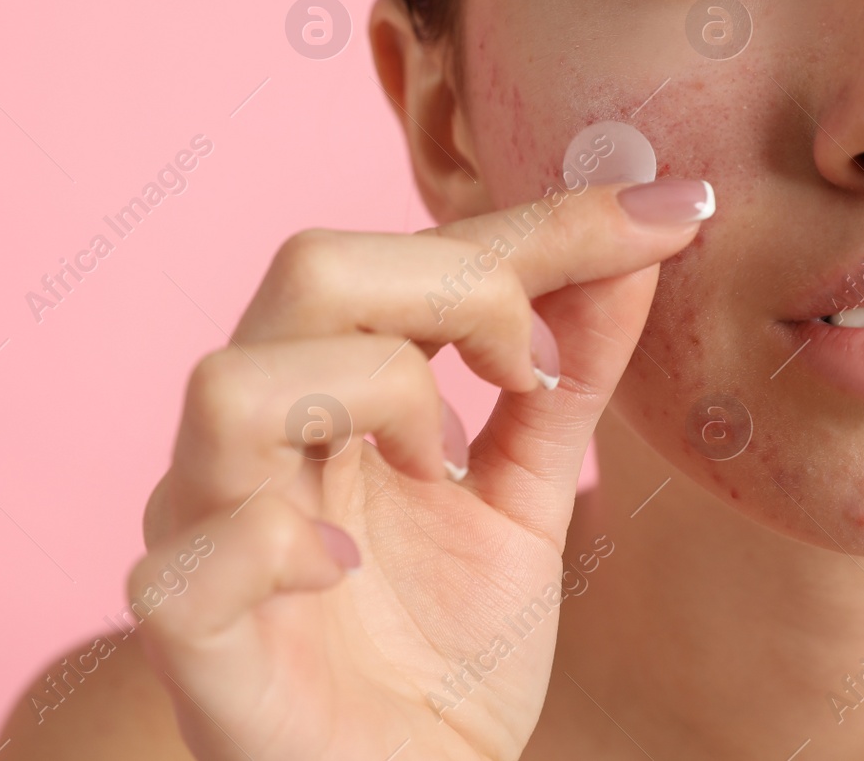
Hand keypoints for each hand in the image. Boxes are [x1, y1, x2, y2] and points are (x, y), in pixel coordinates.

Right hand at [129, 177, 714, 759]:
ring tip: (442, 465)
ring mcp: (208, 529)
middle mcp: (255, 438)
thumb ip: (562, 380)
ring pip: (234, 385)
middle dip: (453, 290)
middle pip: (309, 271)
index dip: (545, 224)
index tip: (673, 211)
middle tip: (533, 367)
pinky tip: (346, 563)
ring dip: (374, 397)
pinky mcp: (194, 638)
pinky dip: (273, 540)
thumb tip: (642, 245)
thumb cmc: (442, 652)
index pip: (414, 255)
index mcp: (327, 388)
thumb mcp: (523, 499)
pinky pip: (190, 559)